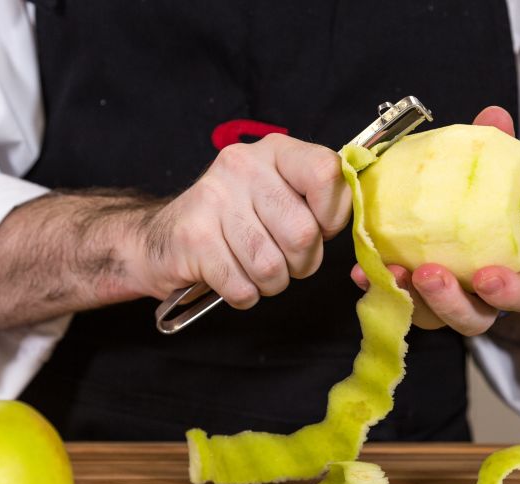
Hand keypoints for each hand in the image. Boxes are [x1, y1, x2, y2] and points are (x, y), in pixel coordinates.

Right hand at [137, 134, 351, 308]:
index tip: (320, 228)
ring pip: (272, 267)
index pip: (326, 173)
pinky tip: (233, 278)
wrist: (162, 238)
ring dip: (271, 283)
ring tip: (256, 270)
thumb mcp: (279, 195)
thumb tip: (356, 217)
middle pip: (302, 233)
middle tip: (286, 260)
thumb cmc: (235, 221)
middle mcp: (243, 166)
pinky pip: (242, 287)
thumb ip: (317, 199)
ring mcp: (214, 201)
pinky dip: (244, 295)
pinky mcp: (193, 238)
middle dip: (302, 263)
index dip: (333, 215)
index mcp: (275, 152)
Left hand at [349, 106, 519, 336]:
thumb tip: (494, 116)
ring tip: (391, 270)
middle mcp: (481, 301)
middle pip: (470, 317)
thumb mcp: (497, 180)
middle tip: (427, 274)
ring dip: (410, 297)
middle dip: (448, 300)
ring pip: (430, 317)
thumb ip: (499, 152)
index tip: (487, 277)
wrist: (468, 230)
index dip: (507, 292)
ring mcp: (446, 307)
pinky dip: (378, 288)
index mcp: (514, 277)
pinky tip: (362, 271)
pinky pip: (395, 302)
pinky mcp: (413, 303)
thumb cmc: (490, 210)